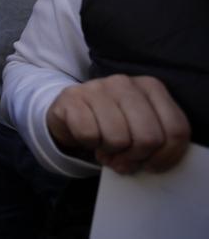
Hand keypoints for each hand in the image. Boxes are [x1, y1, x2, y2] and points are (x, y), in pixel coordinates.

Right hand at [46, 74, 190, 174]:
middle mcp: (125, 83)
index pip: (176, 129)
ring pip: (118, 138)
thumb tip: (148, 164)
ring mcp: (97, 87)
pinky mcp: (72, 97)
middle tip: (125, 158)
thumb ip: (157, 142)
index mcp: (151, 87)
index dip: (166, 156)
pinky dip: (89, 144)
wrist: (71, 112)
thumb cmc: (113, 123)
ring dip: (110, 152)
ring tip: (106, 146)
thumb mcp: (142, 127)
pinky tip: (89, 138)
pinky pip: (89, 134)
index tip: (151, 165)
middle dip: (136, 156)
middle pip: (148, 137)